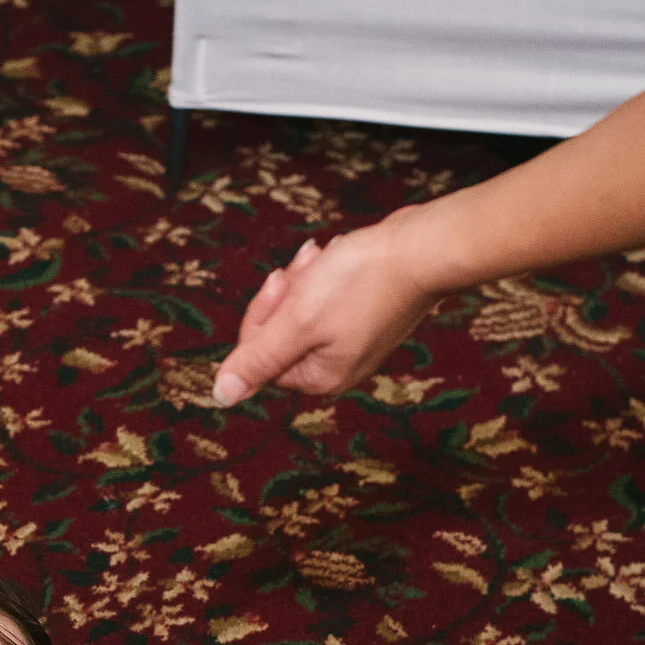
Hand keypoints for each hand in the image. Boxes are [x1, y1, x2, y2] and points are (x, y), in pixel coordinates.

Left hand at [211, 213, 446, 405]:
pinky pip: (327, 298)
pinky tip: (338, 255)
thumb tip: (220, 395)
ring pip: (301, 310)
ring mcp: (354, 344)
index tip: (281, 282)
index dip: (262, 314)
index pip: (258, 355)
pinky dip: (326, 274)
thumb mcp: (297, 321)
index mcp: (318, 378)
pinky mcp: (367, 318)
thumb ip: (257, 360)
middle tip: (307, 266)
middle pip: (278, 333)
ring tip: (325, 257)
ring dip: (304, 278)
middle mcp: (336, 369)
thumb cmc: (362, 282)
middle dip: (286, 293)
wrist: (424, 249)